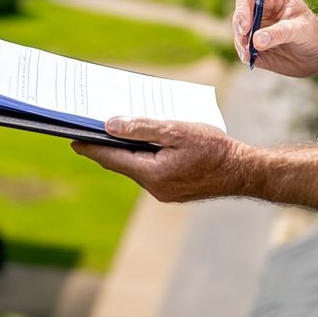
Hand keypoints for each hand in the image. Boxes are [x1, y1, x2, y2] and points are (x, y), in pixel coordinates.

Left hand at [70, 118, 254, 202]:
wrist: (244, 171)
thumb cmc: (214, 148)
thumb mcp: (176, 130)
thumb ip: (142, 127)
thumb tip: (111, 125)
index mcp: (152, 173)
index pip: (112, 158)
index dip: (91, 147)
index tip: (73, 139)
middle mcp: (154, 187)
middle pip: (123, 163)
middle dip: (108, 146)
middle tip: (91, 129)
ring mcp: (165, 192)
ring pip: (138, 167)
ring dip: (128, 150)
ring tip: (119, 131)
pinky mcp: (174, 190)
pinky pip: (151, 171)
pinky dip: (145, 156)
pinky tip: (148, 143)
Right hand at [232, 0, 317, 77]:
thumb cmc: (313, 35)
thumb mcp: (300, 30)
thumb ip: (278, 33)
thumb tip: (256, 40)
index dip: (243, 4)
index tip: (245, 24)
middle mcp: (262, 9)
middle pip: (240, 11)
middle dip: (239, 26)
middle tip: (245, 40)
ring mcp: (256, 26)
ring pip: (239, 30)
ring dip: (241, 41)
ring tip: (250, 53)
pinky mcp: (254, 44)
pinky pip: (243, 46)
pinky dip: (244, 52)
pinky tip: (250, 58)